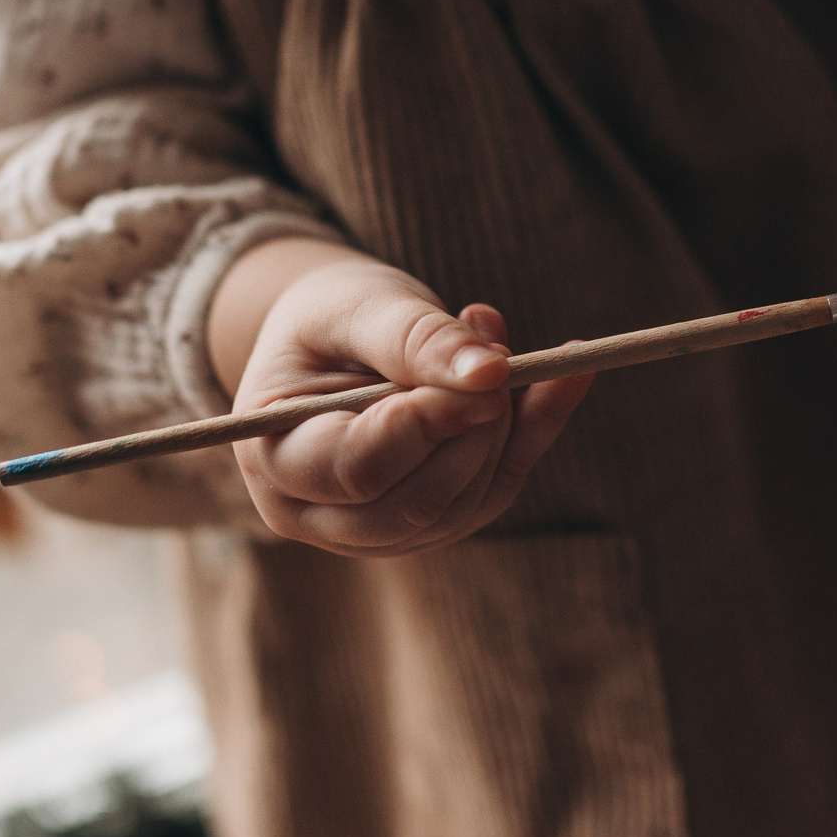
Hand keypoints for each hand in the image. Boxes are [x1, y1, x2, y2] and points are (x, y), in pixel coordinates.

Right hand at [208, 238, 592, 552]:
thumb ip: (414, 337)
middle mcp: (315, 513)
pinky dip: (537, 434)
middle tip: (500, 352)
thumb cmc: (331, 315)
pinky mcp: (432, 523)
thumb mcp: (359, 305)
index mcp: (272, 456)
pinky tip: (565, 378)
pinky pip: (496, 491)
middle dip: (474, 430)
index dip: (425, 426)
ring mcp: (375, 531)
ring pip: (463, 505)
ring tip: (496, 343)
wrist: (335, 337)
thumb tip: (489, 375)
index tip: (487, 376)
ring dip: (505, 428)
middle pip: (415, 501)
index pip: (356, 468)